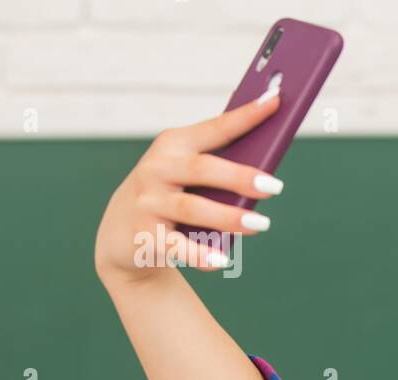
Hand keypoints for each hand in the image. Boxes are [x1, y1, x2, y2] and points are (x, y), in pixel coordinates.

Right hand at [93, 90, 283, 285]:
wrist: (122, 234)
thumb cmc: (173, 196)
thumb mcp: (190, 177)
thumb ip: (222, 169)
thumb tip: (268, 174)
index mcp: (175, 145)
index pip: (216, 128)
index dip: (245, 116)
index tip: (275, 101)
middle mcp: (157, 169)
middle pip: (203, 169)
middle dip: (239, 176)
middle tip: (274, 187)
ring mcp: (147, 202)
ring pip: (191, 207)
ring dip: (227, 217)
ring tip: (260, 225)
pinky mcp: (143, 235)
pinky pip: (176, 246)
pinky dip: (200, 253)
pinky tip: (222, 260)